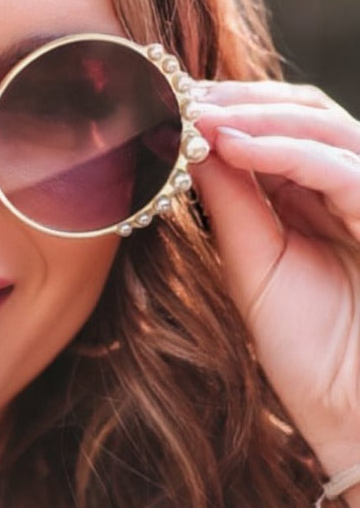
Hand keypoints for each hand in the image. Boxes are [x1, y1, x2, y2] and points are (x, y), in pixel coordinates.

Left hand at [191, 81, 359, 487]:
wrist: (354, 414)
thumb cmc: (307, 347)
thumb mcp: (253, 263)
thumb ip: (231, 202)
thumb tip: (190, 144)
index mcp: (316, 197)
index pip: (276, 130)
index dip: (223, 110)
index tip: (165, 101)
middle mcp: (350, 188)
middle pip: (303, 113)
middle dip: (236, 100)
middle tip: (175, 93)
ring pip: (324, 128)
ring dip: (255, 114)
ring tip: (194, 112)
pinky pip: (342, 170)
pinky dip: (286, 151)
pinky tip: (230, 143)